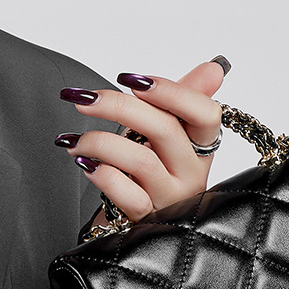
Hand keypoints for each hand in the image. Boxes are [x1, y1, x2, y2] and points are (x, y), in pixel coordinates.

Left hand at [56, 58, 226, 222]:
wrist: (137, 219)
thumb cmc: (152, 169)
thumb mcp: (168, 132)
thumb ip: (185, 99)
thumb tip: (214, 68)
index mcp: (201, 146)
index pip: (206, 113)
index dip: (172, 92)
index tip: (131, 79)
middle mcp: (192, 172)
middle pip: (165, 129)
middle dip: (119, 106)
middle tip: (84, 99)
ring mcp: (171, 198)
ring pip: (141, 160)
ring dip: (100, 142)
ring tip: (73, 140)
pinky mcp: (148, 220)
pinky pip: (127, 195)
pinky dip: (102, 174)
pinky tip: (84, 162)